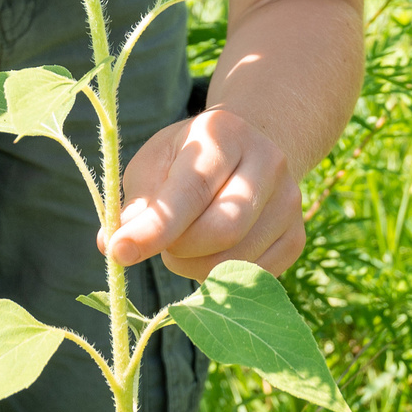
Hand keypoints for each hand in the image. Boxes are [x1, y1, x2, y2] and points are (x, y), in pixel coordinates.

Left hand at [103, 107, 305, 278]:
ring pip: (237, 259)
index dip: (154, 227)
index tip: (119, 251)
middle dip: (178, 249)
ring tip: (182, 247)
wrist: (247, 148)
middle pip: (223, 229)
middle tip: (160, 247)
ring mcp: (289, 200)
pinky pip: (255, 276)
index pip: (190, 189)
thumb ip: (137, 202)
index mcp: (224, 133)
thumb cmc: (188, 158)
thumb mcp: (155, 162)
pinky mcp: (297, 236)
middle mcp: (267, 161)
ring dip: (195, 268)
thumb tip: (114, 245)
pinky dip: (221, 277)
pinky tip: (209, 255)